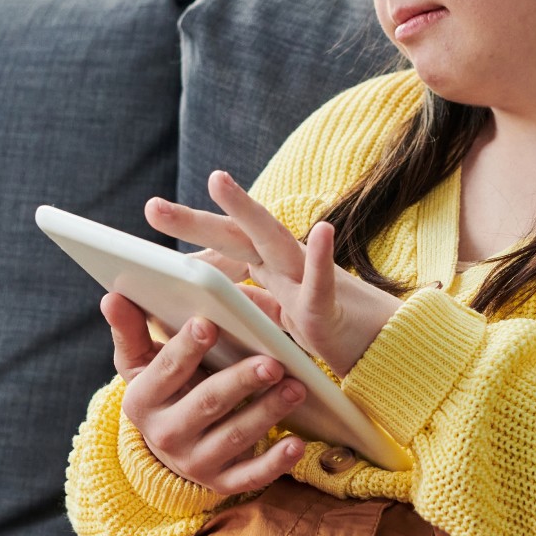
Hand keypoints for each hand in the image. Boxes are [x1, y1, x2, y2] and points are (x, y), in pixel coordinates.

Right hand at [102, 296, 309, 494]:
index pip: (165, 371)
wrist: (170, 445)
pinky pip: (250, 477)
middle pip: (206, 403)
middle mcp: (165, 435)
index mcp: (142, 401)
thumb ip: (130, 329)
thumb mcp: (140, 363)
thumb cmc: (163, 389)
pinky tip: (296, 443)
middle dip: (240, 382)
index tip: (208, 323)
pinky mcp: (221, 482)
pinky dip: (275, 463)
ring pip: (234, 437)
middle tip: (272, 362)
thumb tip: (112, 297)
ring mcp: (194, 462)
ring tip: (295, 388)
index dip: (186, 348)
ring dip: (267, 412)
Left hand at [141, 170, 402, 377]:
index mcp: (272, 271)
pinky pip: (325, 281)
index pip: (226, 247)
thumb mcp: (277, 322)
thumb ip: (248, 306)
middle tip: (150, 207)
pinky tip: (325, 230)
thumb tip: (203, 302)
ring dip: (245, 209)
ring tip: (217, 180)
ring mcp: (306, 282)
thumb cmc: (333, 335)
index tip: (153, 221)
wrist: (384, 354)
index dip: (192, 236)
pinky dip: (324, 258)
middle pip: (236, 235)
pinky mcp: (329, 307)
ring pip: (273, 239)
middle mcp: (287, 267)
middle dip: (195, 219)